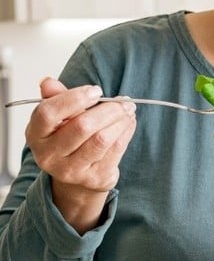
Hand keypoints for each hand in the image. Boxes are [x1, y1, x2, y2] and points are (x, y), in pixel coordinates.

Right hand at [24, 77, 136, 232]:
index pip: (48, 113)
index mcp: (36, 135)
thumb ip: (56, 98)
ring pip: (102, 139)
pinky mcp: (93, 178)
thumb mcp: (58, 118)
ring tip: (128, 110)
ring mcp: (70, 170)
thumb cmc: (69, 138)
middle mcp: (49, 155)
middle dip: (109, 109)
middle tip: (124, 101)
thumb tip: (48, 82)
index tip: (96, 90)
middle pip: (82, 126)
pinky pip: (115, 150)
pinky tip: (129, 123)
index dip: (74, 99)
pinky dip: (126, 132)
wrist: (77, 177)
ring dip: (121, 120)